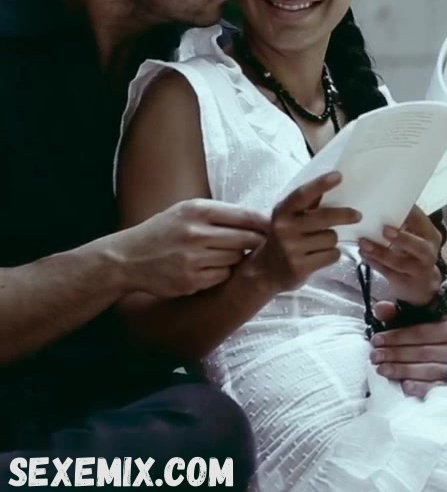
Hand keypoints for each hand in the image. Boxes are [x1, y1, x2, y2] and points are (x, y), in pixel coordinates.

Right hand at [107, 199, 269, 297]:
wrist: (128, 258)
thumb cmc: (163, 231)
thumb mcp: (185, 210)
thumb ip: (219, 212)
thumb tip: (259, 218)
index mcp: (197, 210)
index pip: (245, 215)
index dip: (264, 223)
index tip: (274, 227)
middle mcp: (196, 233)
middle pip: (247, 239)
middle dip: (256, 242)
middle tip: (259, 244)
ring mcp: (194, 258)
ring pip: (236, 258)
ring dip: (236, 257)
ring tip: (221, 253)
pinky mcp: (191, 280)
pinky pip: (223, 276)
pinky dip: (222, 273)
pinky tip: (209, 267)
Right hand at [248, 172, 360, 293]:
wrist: (266, 271)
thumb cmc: (285, 238)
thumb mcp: (290, 218)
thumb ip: (309, 203)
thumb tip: (335, 181)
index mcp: (282, 211)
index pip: (302, 194)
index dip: (320, 184)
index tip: (339, 176)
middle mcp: (285, 229)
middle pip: (325, 217)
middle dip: (345, 215)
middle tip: (358, 215)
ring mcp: (292, 249)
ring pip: (332, 238)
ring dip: (332, 240)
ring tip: (320, 244)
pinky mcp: (300, 267)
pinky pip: (332, 255)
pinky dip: (332, 255)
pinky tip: (320, 256)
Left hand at [358, 206, 442, 303]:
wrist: (423, 285)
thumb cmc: (415, 253)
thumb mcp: (417, 237)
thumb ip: (405, 225)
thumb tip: (381, 207)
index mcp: (431, 236)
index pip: (422, 221)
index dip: (409, 213)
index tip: (390, 203)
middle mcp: (428, 253)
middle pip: (418, 247)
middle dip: (402, 238)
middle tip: (385, 229)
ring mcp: (417, 270)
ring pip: (399, 262)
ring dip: (380, 252)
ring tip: (363, 243)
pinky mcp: (403, 282)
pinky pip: (387, 272)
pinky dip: (375, 263)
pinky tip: (364, 254)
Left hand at [369, 301, 446, 397]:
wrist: (443, 357)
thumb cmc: (424, 340)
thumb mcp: (411, 324)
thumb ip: (395, 315)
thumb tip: (380, 307)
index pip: (421, 333)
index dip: (396, 337)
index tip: (376, 340)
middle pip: (423, 352)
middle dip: (395, 354)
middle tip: (374, 357)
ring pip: (427, 370)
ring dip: (402, 370)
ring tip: (381, 370)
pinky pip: (435, 388)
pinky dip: (420, 387)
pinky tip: (404, 386)